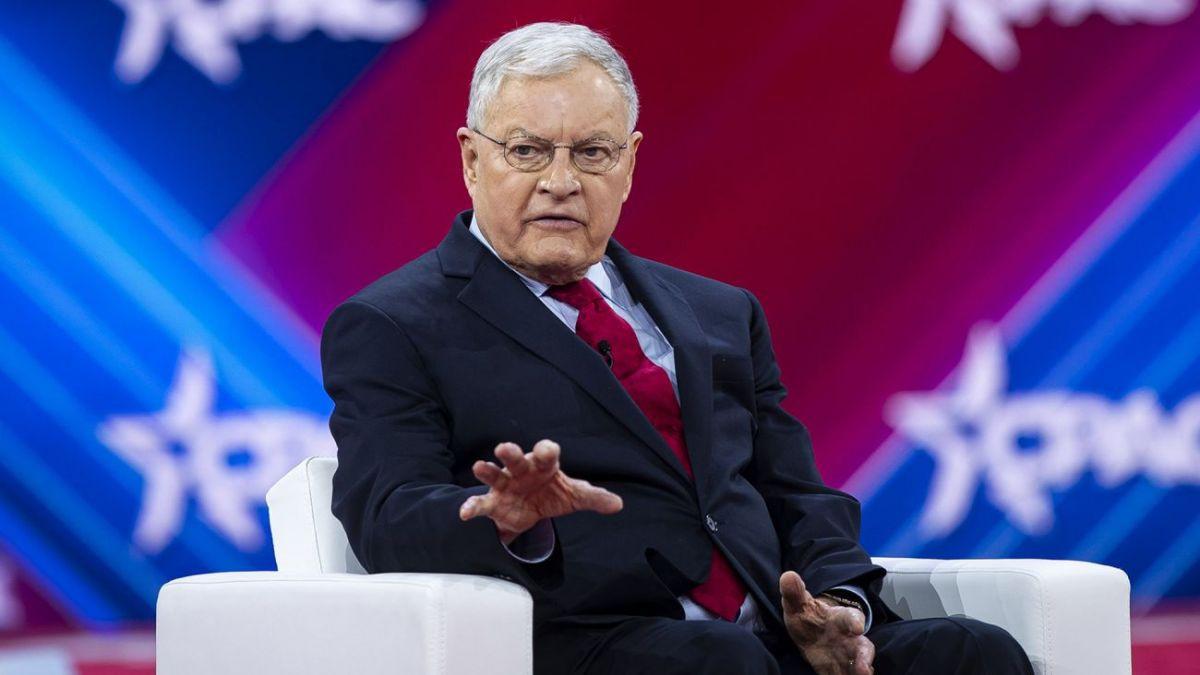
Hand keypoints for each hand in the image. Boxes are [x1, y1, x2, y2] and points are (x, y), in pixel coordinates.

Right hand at [459, 439, 622, 543]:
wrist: (530, 510)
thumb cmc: (552, 493)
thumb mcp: (574, 496)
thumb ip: (593, 497)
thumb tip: (618, 504)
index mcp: (544, 465)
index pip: (546, 452)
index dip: (546, 450)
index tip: (546, 450)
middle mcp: (522, 470)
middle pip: (516, 458)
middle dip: (511, 453)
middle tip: (504, 448)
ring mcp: (506, 484)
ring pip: (495, 474)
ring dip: (487, 470)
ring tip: (479, 467)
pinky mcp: (494, 502)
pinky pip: (481, 503)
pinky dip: (472, 506)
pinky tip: (465, 513)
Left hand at [780, 571, 874, 674]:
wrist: (812, 631)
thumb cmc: (808, 615)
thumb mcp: (798, 603)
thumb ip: (794, 592)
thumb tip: (788, 576)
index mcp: (840, 618)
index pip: (851, 617)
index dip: (855, 621)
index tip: (857, 627)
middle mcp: (849, 638)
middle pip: (862, 647)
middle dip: (864, 658)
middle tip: (865, 668)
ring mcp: (846, 655)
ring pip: (858, 665)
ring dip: (860, 672)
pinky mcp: (839, 669)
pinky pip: (846, 674)